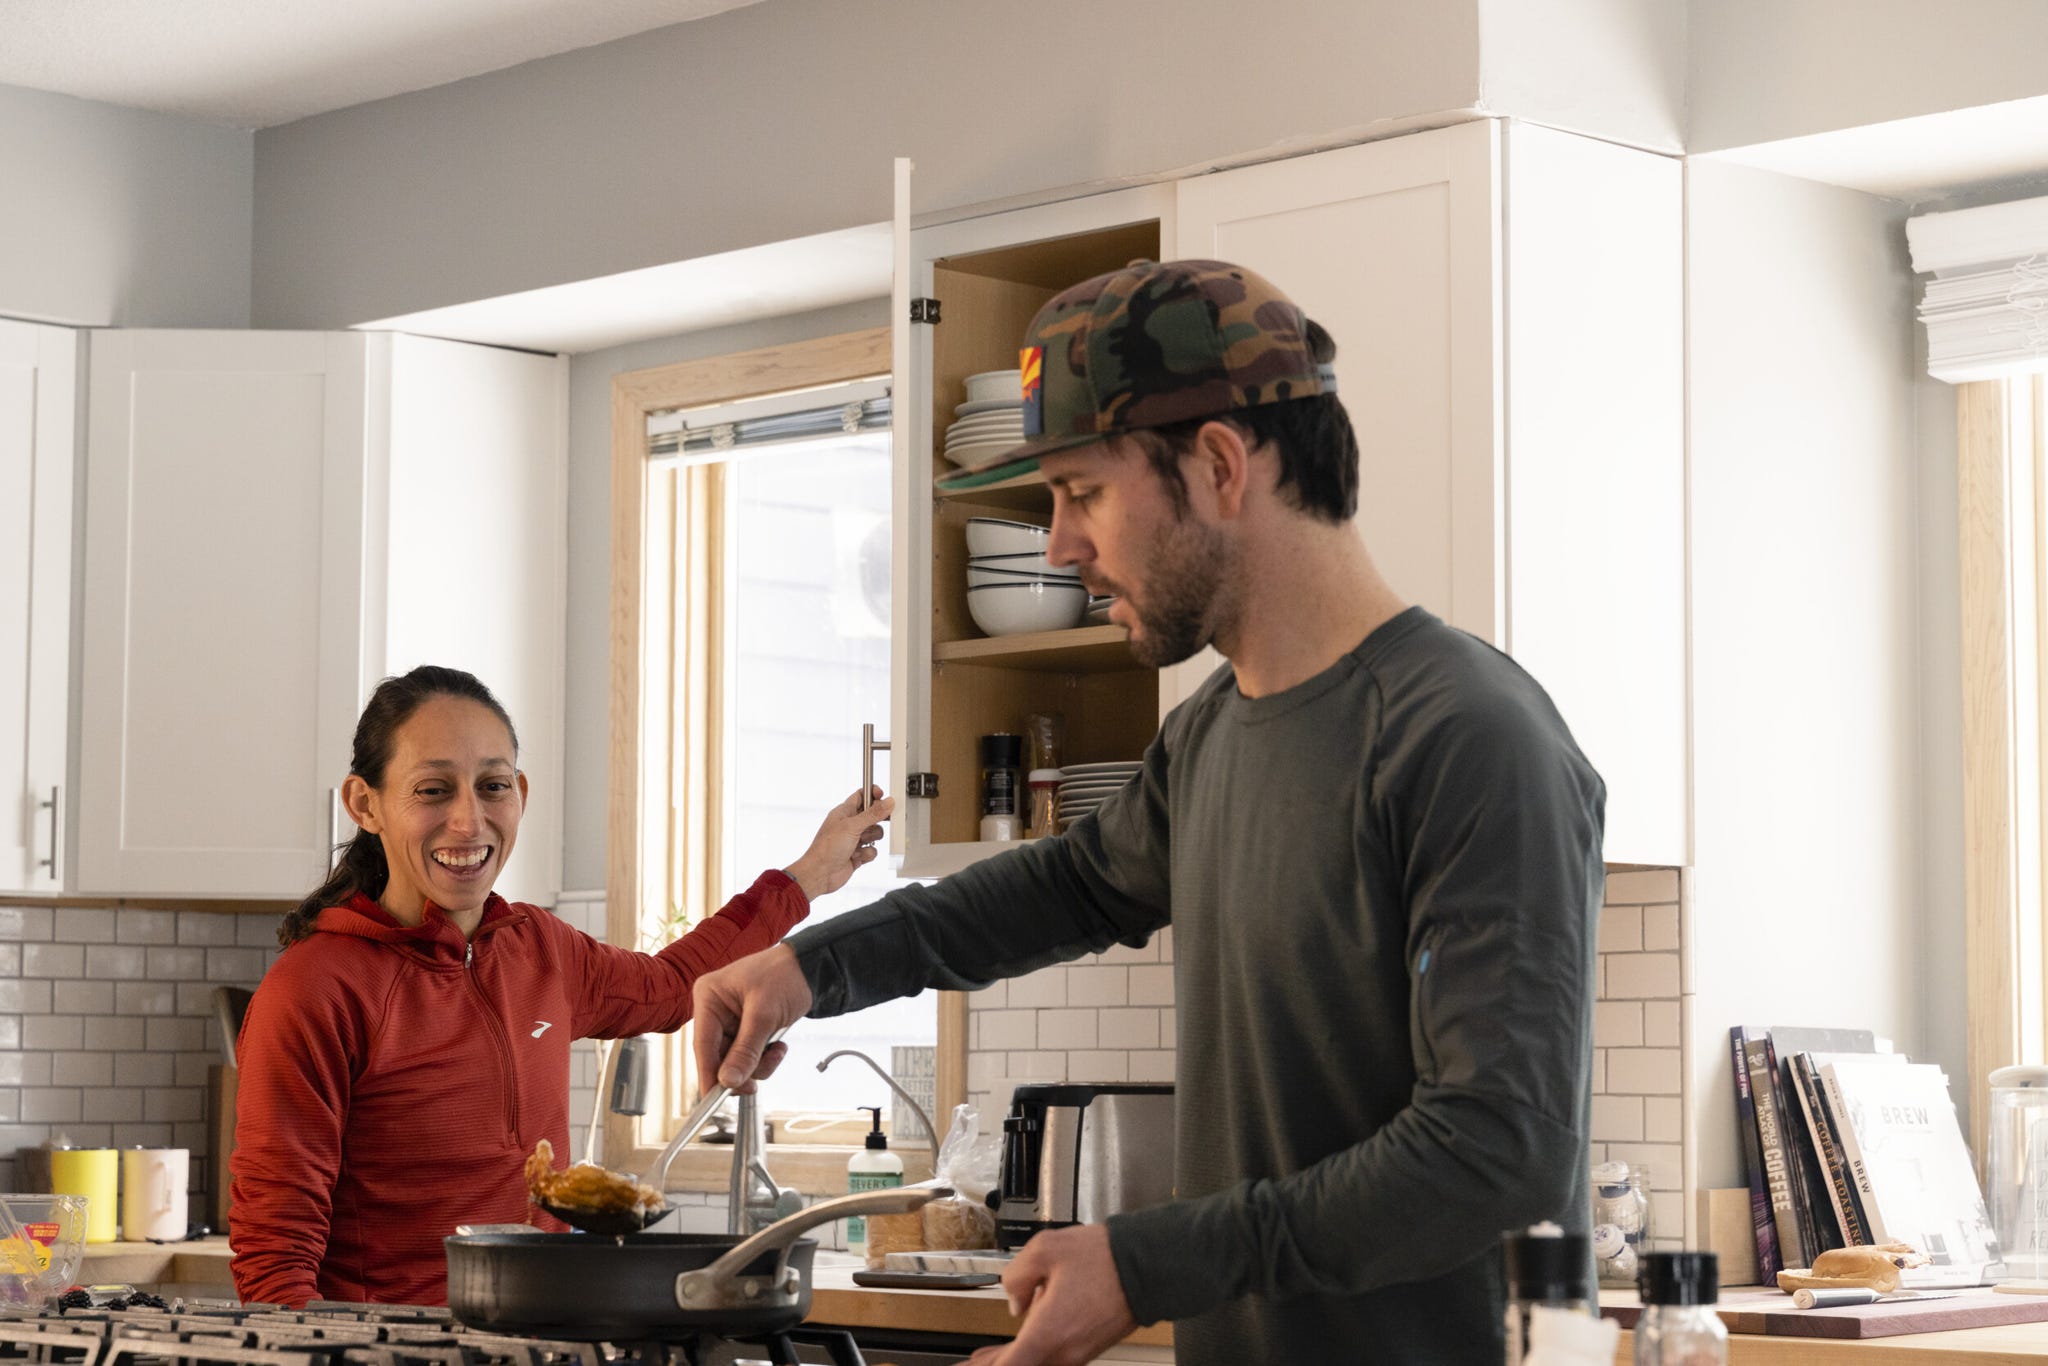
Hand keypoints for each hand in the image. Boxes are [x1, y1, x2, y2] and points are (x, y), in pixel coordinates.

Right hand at [692, 944, 813, 1092]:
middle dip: (742, 1068)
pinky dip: (764, 1058)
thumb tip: (727, 1081)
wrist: (812, 967)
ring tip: (777, 1050)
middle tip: (757, 1081)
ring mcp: (730, 1021)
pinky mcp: (745, 1029)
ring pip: (735, 1061)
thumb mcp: (765, 1014)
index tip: (714, 1098)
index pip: (702, 1044)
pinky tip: (778, 1046)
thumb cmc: (786, 976)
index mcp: (709, 996)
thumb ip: (745, 1050)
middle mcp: (715, 1009)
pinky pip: (748, 1055)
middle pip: (718, 1056)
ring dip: (758, 1063)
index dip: (708, 1073)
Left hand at [783, 786, 894, 899]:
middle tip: (879, 821)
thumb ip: (872, 814)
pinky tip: (856, 856)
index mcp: (844, 812)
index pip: (861, 796)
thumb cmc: (827, 848)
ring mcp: (854, 840)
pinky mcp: (858, 854)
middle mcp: (849, 825)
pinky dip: (867, 854)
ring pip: (875, 834)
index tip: (883, 797)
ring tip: (860, 843)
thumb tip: (888, 802)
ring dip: (870, 840)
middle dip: (876, 821)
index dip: (873, 794)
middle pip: (872, 815)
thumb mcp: (852, 826)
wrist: (820, 874)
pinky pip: (872, 850)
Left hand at [965, 1224, 1137, 1365]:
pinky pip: (1052, 1356)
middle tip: (973, 1362)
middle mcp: (1063, 1352)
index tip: (969, 1365)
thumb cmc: (1104, 1258)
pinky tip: (1022, 1342)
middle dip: (994, 1364)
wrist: (1147, 1266)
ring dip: (1012, 1359)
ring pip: (1036, 1363)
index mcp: (1048, 1333)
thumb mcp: (1045, 1249)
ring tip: (985, 1357)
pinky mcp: (1089, 1346)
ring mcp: (1079, 1352)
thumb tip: (1015, 1303)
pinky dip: (1032, 1353)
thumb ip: (1016, 1277)